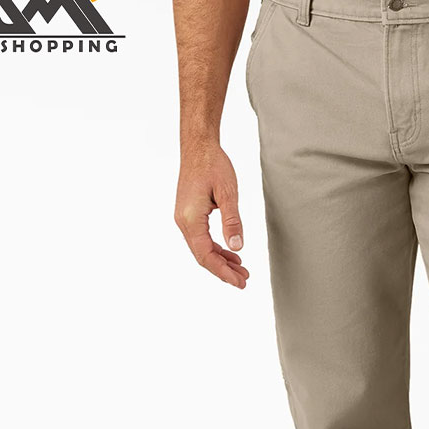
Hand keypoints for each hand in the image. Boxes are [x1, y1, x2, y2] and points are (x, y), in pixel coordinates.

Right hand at [174, 142, 249, 288]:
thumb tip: (237, 247)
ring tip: (242, 269)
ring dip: (221, 261)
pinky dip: (217, 248)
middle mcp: (184, 222)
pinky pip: (202, 239)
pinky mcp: (189, 215)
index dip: (223, 272)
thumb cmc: (212, 165)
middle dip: (223, 271)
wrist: (198, 146)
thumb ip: (232, 221)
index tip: (239, 282)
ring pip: (202, 249)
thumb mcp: (228, 193)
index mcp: (191, 219)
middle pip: (203, 256)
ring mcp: (185, 219)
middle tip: (244, 280)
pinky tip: (231, 253)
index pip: (205, 255)